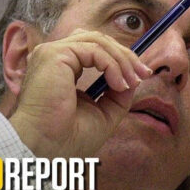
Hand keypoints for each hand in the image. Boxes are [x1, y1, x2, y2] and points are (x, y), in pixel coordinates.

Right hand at [9, 29, 151, 158]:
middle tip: (144, 73)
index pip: (94, 48)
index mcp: (61, 68)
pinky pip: (94, 50)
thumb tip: (134, 78)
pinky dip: (112, 65)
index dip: (120, 57)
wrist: (45, 150)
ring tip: (132, 82)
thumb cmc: (66, 138)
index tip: (142, 75)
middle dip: (126, 55)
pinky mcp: (54, 55)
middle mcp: (54, 57)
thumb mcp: (103, 113)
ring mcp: (52, 53)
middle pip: (97, 39)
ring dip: (121, 60)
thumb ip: (118, 95)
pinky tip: (119, 84)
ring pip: (97, 41)